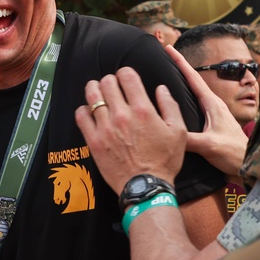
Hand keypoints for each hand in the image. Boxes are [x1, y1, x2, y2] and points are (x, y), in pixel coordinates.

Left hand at [75, 66, 186, 194]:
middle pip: (107, 82)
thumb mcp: (178, 132)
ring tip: (97, 92)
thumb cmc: (164, 160)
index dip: (125, 73)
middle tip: (112, 86)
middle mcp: (122, 115)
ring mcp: (105, 127)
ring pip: (92, 96)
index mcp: (143, 110)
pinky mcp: (94, 140)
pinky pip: (81, 116)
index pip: (127, 76)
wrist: (146, 186)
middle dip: (110, 80)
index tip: (126, 78)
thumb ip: (170, 106)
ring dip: (94, 90)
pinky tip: (89, 112)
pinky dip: (83, 110)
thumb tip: (161, 88)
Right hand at [165, 44, 248, 175]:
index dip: (179, 62)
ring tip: (164, 79)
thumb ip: (188, 139)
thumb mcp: (209, 145)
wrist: (249, 166)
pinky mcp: (211, 125)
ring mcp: (212, 115)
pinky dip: (182, 101)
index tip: (168, 48)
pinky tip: (173, 107)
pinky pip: (192, 108)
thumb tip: (166, 131)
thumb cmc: (234, 153)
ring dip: (179, 85)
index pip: (193, 78)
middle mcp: (212, 106)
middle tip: (162, 59)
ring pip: (192, 95)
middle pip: (191, 82)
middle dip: (177, 69)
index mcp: (212, 104)